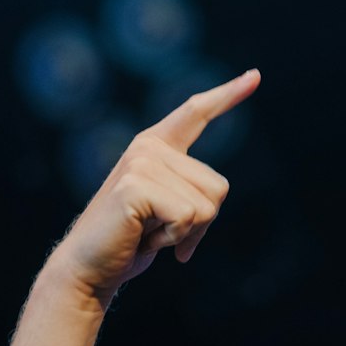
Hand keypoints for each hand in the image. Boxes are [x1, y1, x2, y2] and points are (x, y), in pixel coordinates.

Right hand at [44, 69, 259, 306]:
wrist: (90, 269)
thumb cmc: (132, 241)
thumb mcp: (168, 210)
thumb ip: (190, 192)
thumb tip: (215, 195)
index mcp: (156, 146)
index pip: (196, 112)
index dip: (228, 94)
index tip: (255, 76)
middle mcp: (148, 147)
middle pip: (219, 187)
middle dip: (200, 223)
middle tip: (159, 231)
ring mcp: (141, 163)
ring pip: (207, 206)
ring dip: (186, 233)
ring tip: (149, 233)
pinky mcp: (135, 186)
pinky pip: (189, 218)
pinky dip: (174, 239)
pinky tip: (144, 239)